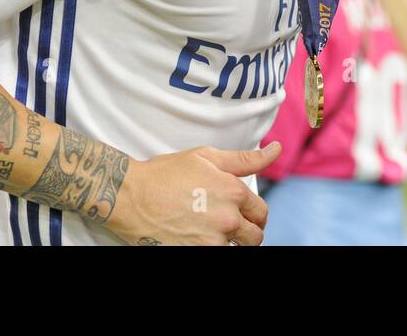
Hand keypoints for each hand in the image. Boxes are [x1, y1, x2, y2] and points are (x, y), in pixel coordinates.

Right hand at [110, 142, 280, 244]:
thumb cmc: (166, 173)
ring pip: (238, 251)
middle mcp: (228, 219)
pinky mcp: (196, 254)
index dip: (254, 214)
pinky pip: (219, 257)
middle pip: (255, 236)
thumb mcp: (206, 157)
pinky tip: (201, 241)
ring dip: (233, 245)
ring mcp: (212, 241)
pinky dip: (215, 250)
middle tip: (232, 229)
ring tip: (216, 236)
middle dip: (248, 233)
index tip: (245, 215)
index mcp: (234, 192)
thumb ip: (245, 158)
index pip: (261, 211)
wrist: (130, 195)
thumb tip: (276, 149)